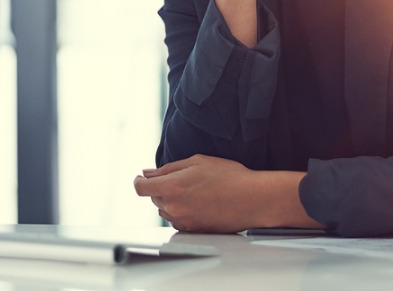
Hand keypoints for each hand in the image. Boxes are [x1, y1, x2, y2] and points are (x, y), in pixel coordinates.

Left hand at [133, 154, 271, 232]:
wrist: (252, 199)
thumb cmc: (229, 177)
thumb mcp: (196, 162)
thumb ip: (168, 168)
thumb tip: (149, 173)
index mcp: (171, 188)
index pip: (141, 188)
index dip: (139, 181)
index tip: (143, 178)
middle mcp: (174, 207)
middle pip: (154, 198)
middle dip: (161, 188)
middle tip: (181, 179)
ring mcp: (183, 221)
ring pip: (166, 210)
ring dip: (171, 201)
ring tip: (194, 191)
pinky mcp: (194, 230)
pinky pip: (178, 221)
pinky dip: (182, 212)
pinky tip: (199, 203)